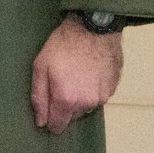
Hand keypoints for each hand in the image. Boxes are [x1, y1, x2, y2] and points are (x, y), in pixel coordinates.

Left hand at [30, 16, 123, 134]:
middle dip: (67, 104)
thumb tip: (41, 122)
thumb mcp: (41, 67)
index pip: (58, 126)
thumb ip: (39, 98)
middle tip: (63, 80)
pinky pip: (100, 94)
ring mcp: (103, 95)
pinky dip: (94, 87)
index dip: (51, 118)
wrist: (93, 26)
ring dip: (82, 95)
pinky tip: (90, 70)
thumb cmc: (63, 44)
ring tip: (78, 73)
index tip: (50, 104)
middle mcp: (87, 103)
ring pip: (87, 105)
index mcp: (67, 100)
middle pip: (73, 116)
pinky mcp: (114, 86)